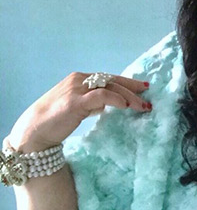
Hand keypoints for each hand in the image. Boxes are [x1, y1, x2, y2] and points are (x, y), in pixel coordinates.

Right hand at [8, 73, 151, 152]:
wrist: (34, 131)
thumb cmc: (55, 121)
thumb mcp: (77, 107)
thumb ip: (91, 103)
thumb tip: (107, 105)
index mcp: (79, 79)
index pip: (108, 78)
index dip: (127, 83)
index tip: (143, 89)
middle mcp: (79, 80)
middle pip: (112, 81)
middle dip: (133, 89)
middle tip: (148, 97)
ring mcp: (77, 89)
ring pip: (110, 87)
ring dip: (129, 97)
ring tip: (142, 106)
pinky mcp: (75, 102)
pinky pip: (101, 96)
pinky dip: (116, 99)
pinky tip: (125, 106)